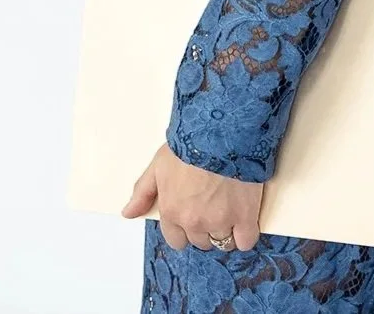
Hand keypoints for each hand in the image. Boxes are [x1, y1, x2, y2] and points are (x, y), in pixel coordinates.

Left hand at [120, 140, 263, 251]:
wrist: (221, 130)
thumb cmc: (190, 142)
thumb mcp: (158, 163)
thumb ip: (143, 191)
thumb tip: (128, 213)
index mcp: (172, 211)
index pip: (176, 240)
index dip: (184, 228)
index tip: (192, 214)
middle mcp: (194, 222)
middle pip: (200, 241)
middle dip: (204, 227)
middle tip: (211, 203)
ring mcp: (220, 222)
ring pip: (222, 242)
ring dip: (225, 229)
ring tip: (228, 205)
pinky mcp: (244, 218)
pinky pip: (245, 241)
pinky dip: (245, 233)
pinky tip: (243, 216)